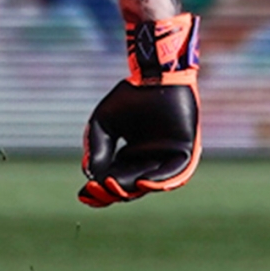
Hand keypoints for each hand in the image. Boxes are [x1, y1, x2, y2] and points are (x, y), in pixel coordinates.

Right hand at [79, 15, 200, 207]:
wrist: (156, 77)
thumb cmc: (130, 97)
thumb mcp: (103, 125)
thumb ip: (98, 149)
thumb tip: (91, 176)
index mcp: (130, 156)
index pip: (114, 181)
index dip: (99, 191)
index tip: (83, 193)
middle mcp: (148, 161)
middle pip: (129, 188)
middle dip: (111, 192)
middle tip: (97, 187)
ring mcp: (167, 158)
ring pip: (150, 184)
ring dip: (132, 191)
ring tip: (113, 186)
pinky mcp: (186, 152)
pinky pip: (174, 174)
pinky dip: (158, 182)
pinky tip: (141, 184)